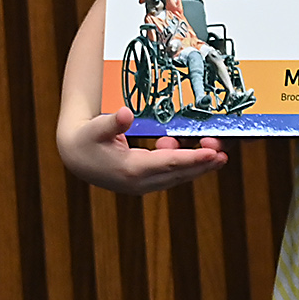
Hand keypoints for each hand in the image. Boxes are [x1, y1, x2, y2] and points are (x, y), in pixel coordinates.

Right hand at [54, 104, 229, 193]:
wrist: (75, 157)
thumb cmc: (86, 138)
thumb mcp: (96, 128)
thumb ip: (112, 122)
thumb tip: (125, 114)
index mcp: (130, 170)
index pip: (169, 164)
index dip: (193, 158)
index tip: (212, 153)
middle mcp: (139, 182)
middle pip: (178, 174)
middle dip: (203, 164)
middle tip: (223, 154)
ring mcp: (142, 185)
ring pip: (176, 176)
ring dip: (196, 165)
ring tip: (215, 151)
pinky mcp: (144, 183)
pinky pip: (169, 174)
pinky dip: (182, 163)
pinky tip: (183, 144)